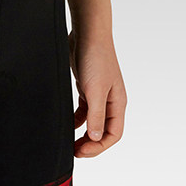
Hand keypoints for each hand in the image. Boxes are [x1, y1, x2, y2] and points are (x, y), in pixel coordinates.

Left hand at [69, 29, 126, 157]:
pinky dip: (77, 119)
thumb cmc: (96, 58)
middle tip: (74, 151)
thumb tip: (96, 138)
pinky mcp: (87, 87)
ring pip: (92, 122)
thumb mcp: (95, 90)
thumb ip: (96, 116)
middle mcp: (110, 101)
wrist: (88, 33)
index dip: (99, 147)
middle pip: (103, 131)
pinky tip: (68, 124)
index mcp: (117, 103)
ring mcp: (98, 94)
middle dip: (90, 144)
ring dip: (83, 134)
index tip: (81, 151)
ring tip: (70, 142)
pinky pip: (83, 110)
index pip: (114, 134)